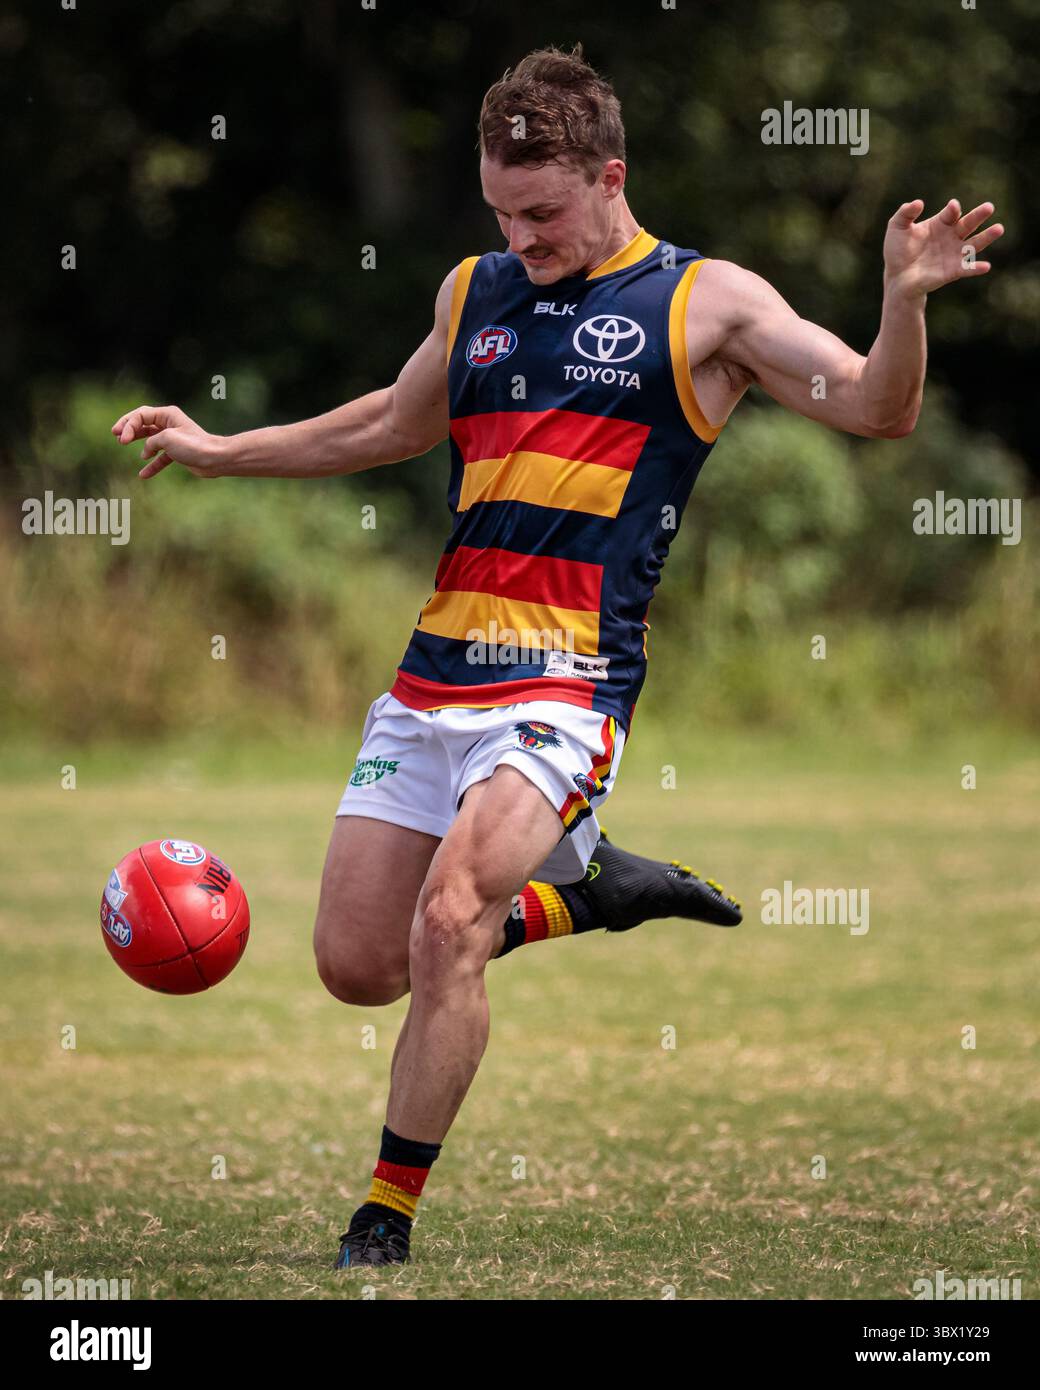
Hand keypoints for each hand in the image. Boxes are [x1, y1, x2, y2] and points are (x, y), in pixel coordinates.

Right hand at [110, 404, 224, 478]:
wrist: (215, 459)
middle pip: (143, 422)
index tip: (121, 440)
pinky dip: (152, 464)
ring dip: (137, 441)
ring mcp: (173, 438)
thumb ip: (151, 441)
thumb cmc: (193, 446)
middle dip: (129, 428)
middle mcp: (170, 423)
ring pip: (150, 438)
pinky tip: (143, 474)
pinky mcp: (178, 452)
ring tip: (122, 444)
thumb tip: (146, 451)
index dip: (128, 425)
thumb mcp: (166, 439)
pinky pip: (160, 457)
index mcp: (167, 415)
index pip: (141, 415)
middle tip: (115, 434)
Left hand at [882, 199, 1003, 299]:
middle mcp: (951, 237)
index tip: (953, 207)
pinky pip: (967, 269)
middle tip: (989, 207)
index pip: (951, 213)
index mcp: (941, 224)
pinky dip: (976, 268)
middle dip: (978, 215)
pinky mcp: (952, 271)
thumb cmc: (897, 251)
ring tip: (999, 228)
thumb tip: (919, 202)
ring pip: (974, 244)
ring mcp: (954, 254)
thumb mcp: (897, 228)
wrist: (897, 277)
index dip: (953, 209)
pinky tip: (986, 266)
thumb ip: (905, 213)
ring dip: (987, 237)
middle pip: (968, 224)